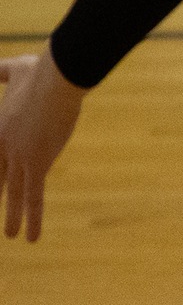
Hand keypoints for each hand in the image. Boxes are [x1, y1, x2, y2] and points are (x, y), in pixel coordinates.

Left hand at [0, 50, 85, 242]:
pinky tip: (29, 238)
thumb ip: (3, 72)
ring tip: (9, 236)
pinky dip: (31, 219)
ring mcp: (19, 157)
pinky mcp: (38, 163)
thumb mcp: (17, 69)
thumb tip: (2, 67)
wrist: (56, 79)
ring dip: (10, 217)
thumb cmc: (40, 71)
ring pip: (12, 193)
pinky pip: (33, 197)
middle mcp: (3, 147)